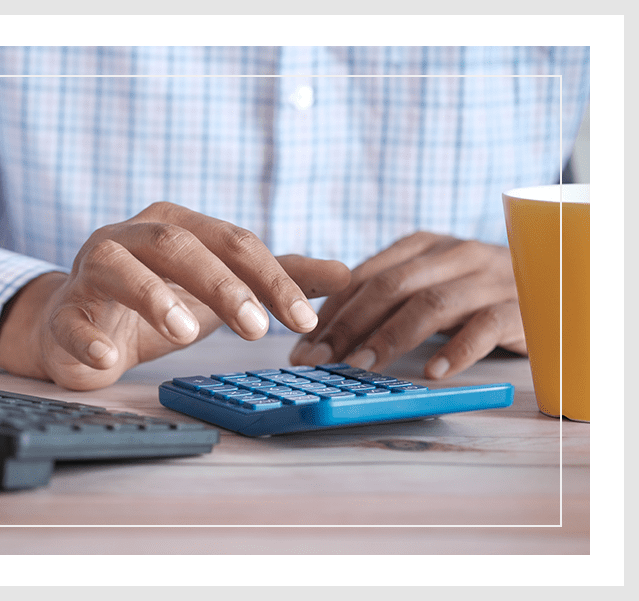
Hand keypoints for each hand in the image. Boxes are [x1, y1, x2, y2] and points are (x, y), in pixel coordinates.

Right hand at [0, 202, 350, 389]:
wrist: (81, 326)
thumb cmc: (158, 301)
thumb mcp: (222, 288)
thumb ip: (277, 278)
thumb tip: (347, 274)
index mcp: (177, 226)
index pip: (233, 241)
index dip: (271, 278)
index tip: (303, 320)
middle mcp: (132, 236)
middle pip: (178, 244)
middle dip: (221, 283)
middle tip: (256, 330)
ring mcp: (91, 270)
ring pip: (118, 266)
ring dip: (152, 296)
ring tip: (186, 332)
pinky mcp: (64, 311)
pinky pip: (70, 320)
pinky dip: (87, 339)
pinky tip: (109, 361)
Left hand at [289, 232, 526, 378]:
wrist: (549, 284)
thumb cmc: (471, 292)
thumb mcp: (426, 283)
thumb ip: (384, 297)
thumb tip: (322, 331)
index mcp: (422, 246)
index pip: (365, 276)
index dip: (330, 311)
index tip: (303, 346)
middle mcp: (452, 254)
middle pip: (391, 286)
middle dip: (348, 324)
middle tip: (320, 360)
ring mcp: (487, 278)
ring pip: (431, 303)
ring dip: (391, 337)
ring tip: (362, 367)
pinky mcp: (518, 306)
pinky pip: (485, 326)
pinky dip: (457, 350)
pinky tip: (433, 373)